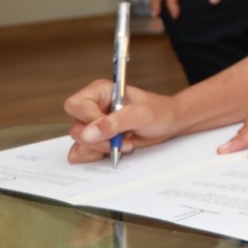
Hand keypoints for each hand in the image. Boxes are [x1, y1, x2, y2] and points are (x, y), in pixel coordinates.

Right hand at [64, 81, 184, 163]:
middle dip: (99, 140)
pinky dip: (96, 156)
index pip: (76, 105)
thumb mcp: (142, 114)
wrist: (170, 123)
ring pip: (79, 143)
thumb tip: (88, 133)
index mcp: (100, 91)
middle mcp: (92, 107)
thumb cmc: (160, 112)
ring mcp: (92, 125)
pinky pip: (82, 152)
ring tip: (124, 144)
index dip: (90, 119)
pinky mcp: (95, 139)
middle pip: (76, 128)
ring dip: (100, 149)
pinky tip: (115, 151)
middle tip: (121, 140)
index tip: (111, 128)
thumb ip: (115, 122)